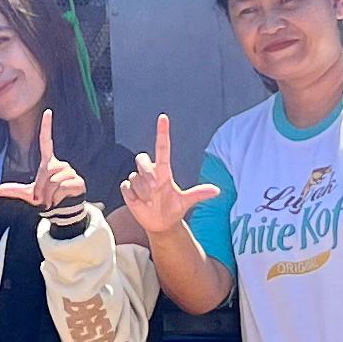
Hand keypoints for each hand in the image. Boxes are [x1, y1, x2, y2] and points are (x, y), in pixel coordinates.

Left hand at [0, 109, 86, 219]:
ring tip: (53, 199)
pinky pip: (62, 187)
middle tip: (44, 199)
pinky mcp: (78, 181)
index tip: (47, 111)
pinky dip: (58, 198)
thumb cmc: (47, 198)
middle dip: (41, 190)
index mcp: (48, 163)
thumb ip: (15, 190)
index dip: (46, 126)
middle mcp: (60, 164)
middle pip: (45, 173)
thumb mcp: (29, 194)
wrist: (63, 209)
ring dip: (49, 196)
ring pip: (53, 182)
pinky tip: (62, 199)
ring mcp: (70, 172)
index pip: (46, 141)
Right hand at [120, 113, 218, 238]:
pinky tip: (139, 203)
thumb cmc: (173, 209)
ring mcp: (138, 180)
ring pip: (134, 178)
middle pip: (142, 159)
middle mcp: (150, 172)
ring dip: (142, 192)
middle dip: (146, 173)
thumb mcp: (186, 202)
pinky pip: (125, 187)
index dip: (163, 132)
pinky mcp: (128, 189)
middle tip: (155, 189)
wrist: (160, 224)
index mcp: (164, 171)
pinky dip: (132, 197)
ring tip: (150, 201)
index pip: (163, 148)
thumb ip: (199, 194)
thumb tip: (217, 190)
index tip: (163, 117)